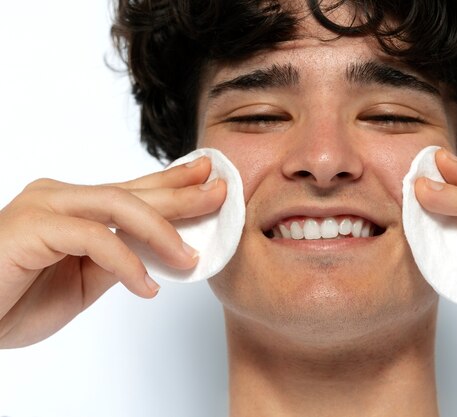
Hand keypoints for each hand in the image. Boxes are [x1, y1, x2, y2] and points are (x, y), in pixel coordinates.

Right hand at [0, 156, 225, 347]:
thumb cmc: (17, 298)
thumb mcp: (85, 279)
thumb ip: (119, 258)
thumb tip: (161, 250)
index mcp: (75, 206)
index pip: (133, 189)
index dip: (173, 182)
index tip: (208, 178)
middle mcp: (61, 196)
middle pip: (133, 191)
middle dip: (180, 194)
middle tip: (219, 192)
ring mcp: (45, 206)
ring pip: (117, 206)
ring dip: (161, 230)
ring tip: (190, 256)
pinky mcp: (32, 227)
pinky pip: (95, 239)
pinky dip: (127, 263)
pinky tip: (148, 286)